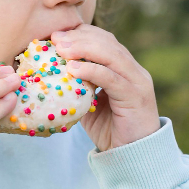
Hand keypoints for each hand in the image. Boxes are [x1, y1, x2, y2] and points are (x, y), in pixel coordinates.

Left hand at [50, 24, 160, 151]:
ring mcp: (138, 82)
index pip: (105, 39)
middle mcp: (134, 70)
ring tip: (61, 49)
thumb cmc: (109, 129)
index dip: (81, 33)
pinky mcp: (135, 97)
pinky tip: (73, 68)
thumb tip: (51, 72)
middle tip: (55, 38)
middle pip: (108, 42)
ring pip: (111, 55)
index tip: (56, 34)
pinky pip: (111, 78)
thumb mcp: (90, 102)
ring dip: (84, 49)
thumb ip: (79, 85)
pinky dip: (92, 70)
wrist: (132, 155)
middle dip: (79, 37)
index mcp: (125, 68)